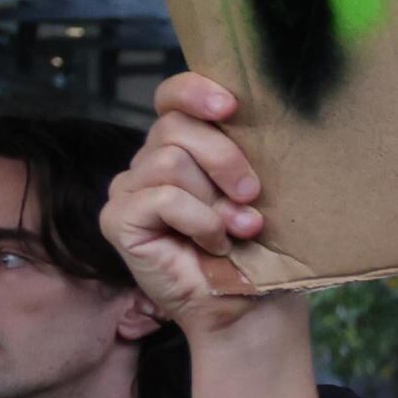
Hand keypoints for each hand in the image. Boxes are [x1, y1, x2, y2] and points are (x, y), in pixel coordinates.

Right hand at [103, 74, 325, 397]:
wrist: (253, 307)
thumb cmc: (262, 250)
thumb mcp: (263, 193)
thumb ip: (253, 153)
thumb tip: (280, 115)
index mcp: (184, 145)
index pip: (174, 96)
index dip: (196, 91)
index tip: (232, 106)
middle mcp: (150, 162)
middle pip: (176, 126)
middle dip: (225, 156)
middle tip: (254, 194)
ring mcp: (129, 189)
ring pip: (170, 160)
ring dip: (215, 198)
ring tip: (240, 229)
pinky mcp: (118, 219)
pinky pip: (162, 197)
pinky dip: (199, 219)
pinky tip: (215, 243)